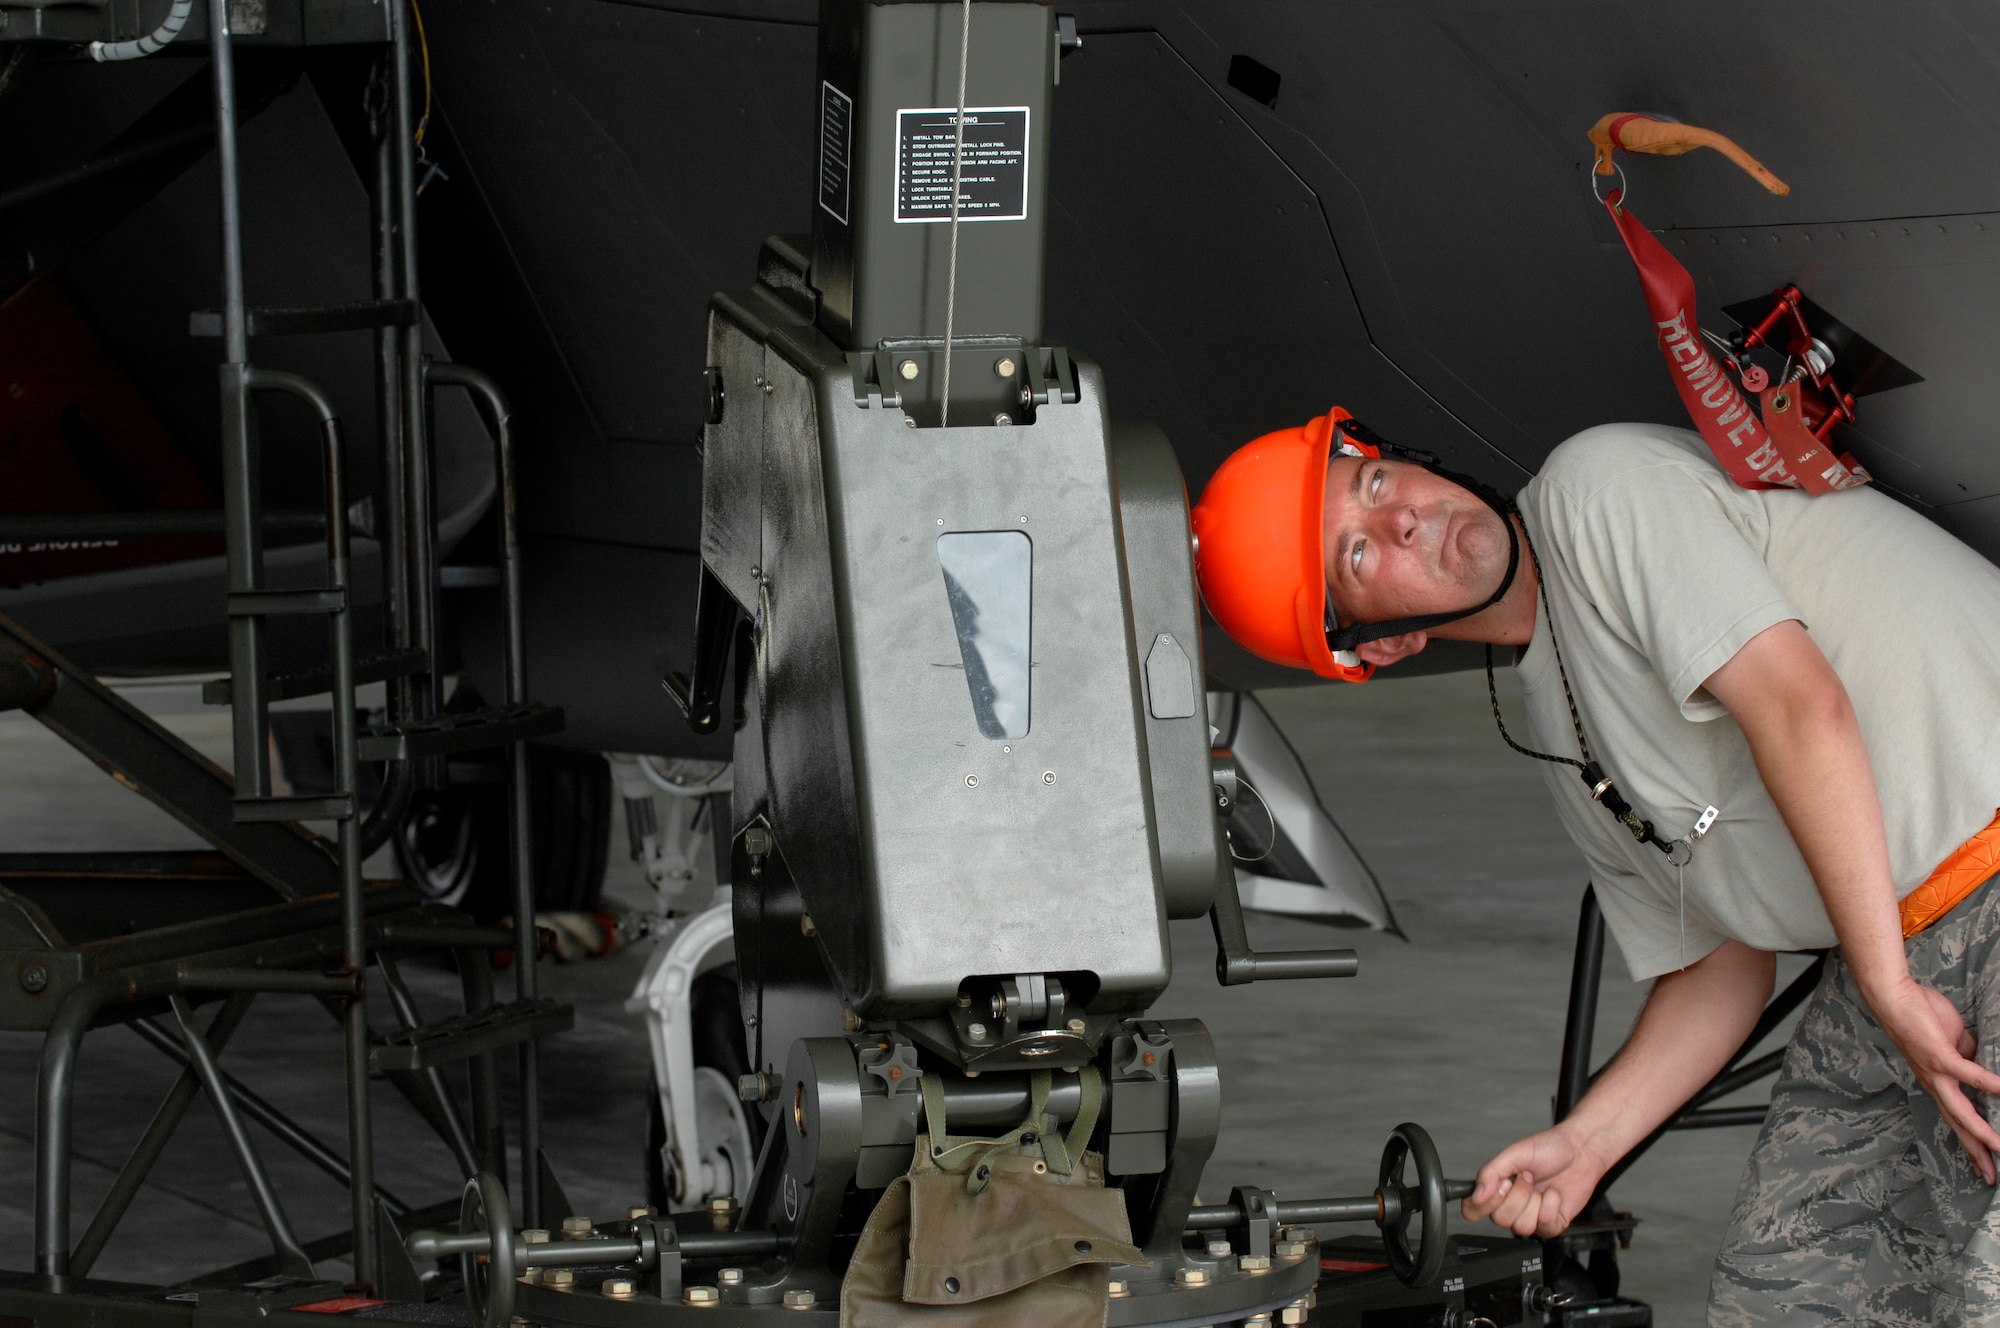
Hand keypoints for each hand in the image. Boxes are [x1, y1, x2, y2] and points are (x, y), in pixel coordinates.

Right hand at [1460, 1125, 1610, 1238]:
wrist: (1581, 1151)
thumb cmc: (1550, 1148)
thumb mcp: (1515, 1153)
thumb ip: (1490, 1173)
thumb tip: (1476, 1195)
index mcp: (1497, 1187)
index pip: (1473, 1210)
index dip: (1483, 1204)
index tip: (1502, 1185)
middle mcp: (1512, 1204)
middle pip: (1500, 1220)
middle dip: (1517, 1196)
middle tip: (1527, 1178)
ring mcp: (1532, 1216)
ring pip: (1522, 1226)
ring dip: (1535, 1202)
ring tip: (1541, 1186)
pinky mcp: (1552, 1224)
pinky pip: (1545, 1226)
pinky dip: (1552, 1206)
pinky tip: (1554, 1194)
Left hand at [1869, 976, 1999, 1184]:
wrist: (1894, 997)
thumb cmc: (1921, 1018)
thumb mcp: (1953, 1045)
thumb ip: (1969, 1059)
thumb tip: (1986, 1067)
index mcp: (1938, 1084)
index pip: (1957, 1120)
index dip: (1971, 1145)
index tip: (1985, 1168)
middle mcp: (1935, 1085)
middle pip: (1958, 1126)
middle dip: (1976, 1154)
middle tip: (1992, 1179)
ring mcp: (1935, 1073)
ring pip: (1961, 1111)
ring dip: (1981, 1132)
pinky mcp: (1938, 1056)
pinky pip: (1968, 1074)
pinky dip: (1989, 1084)